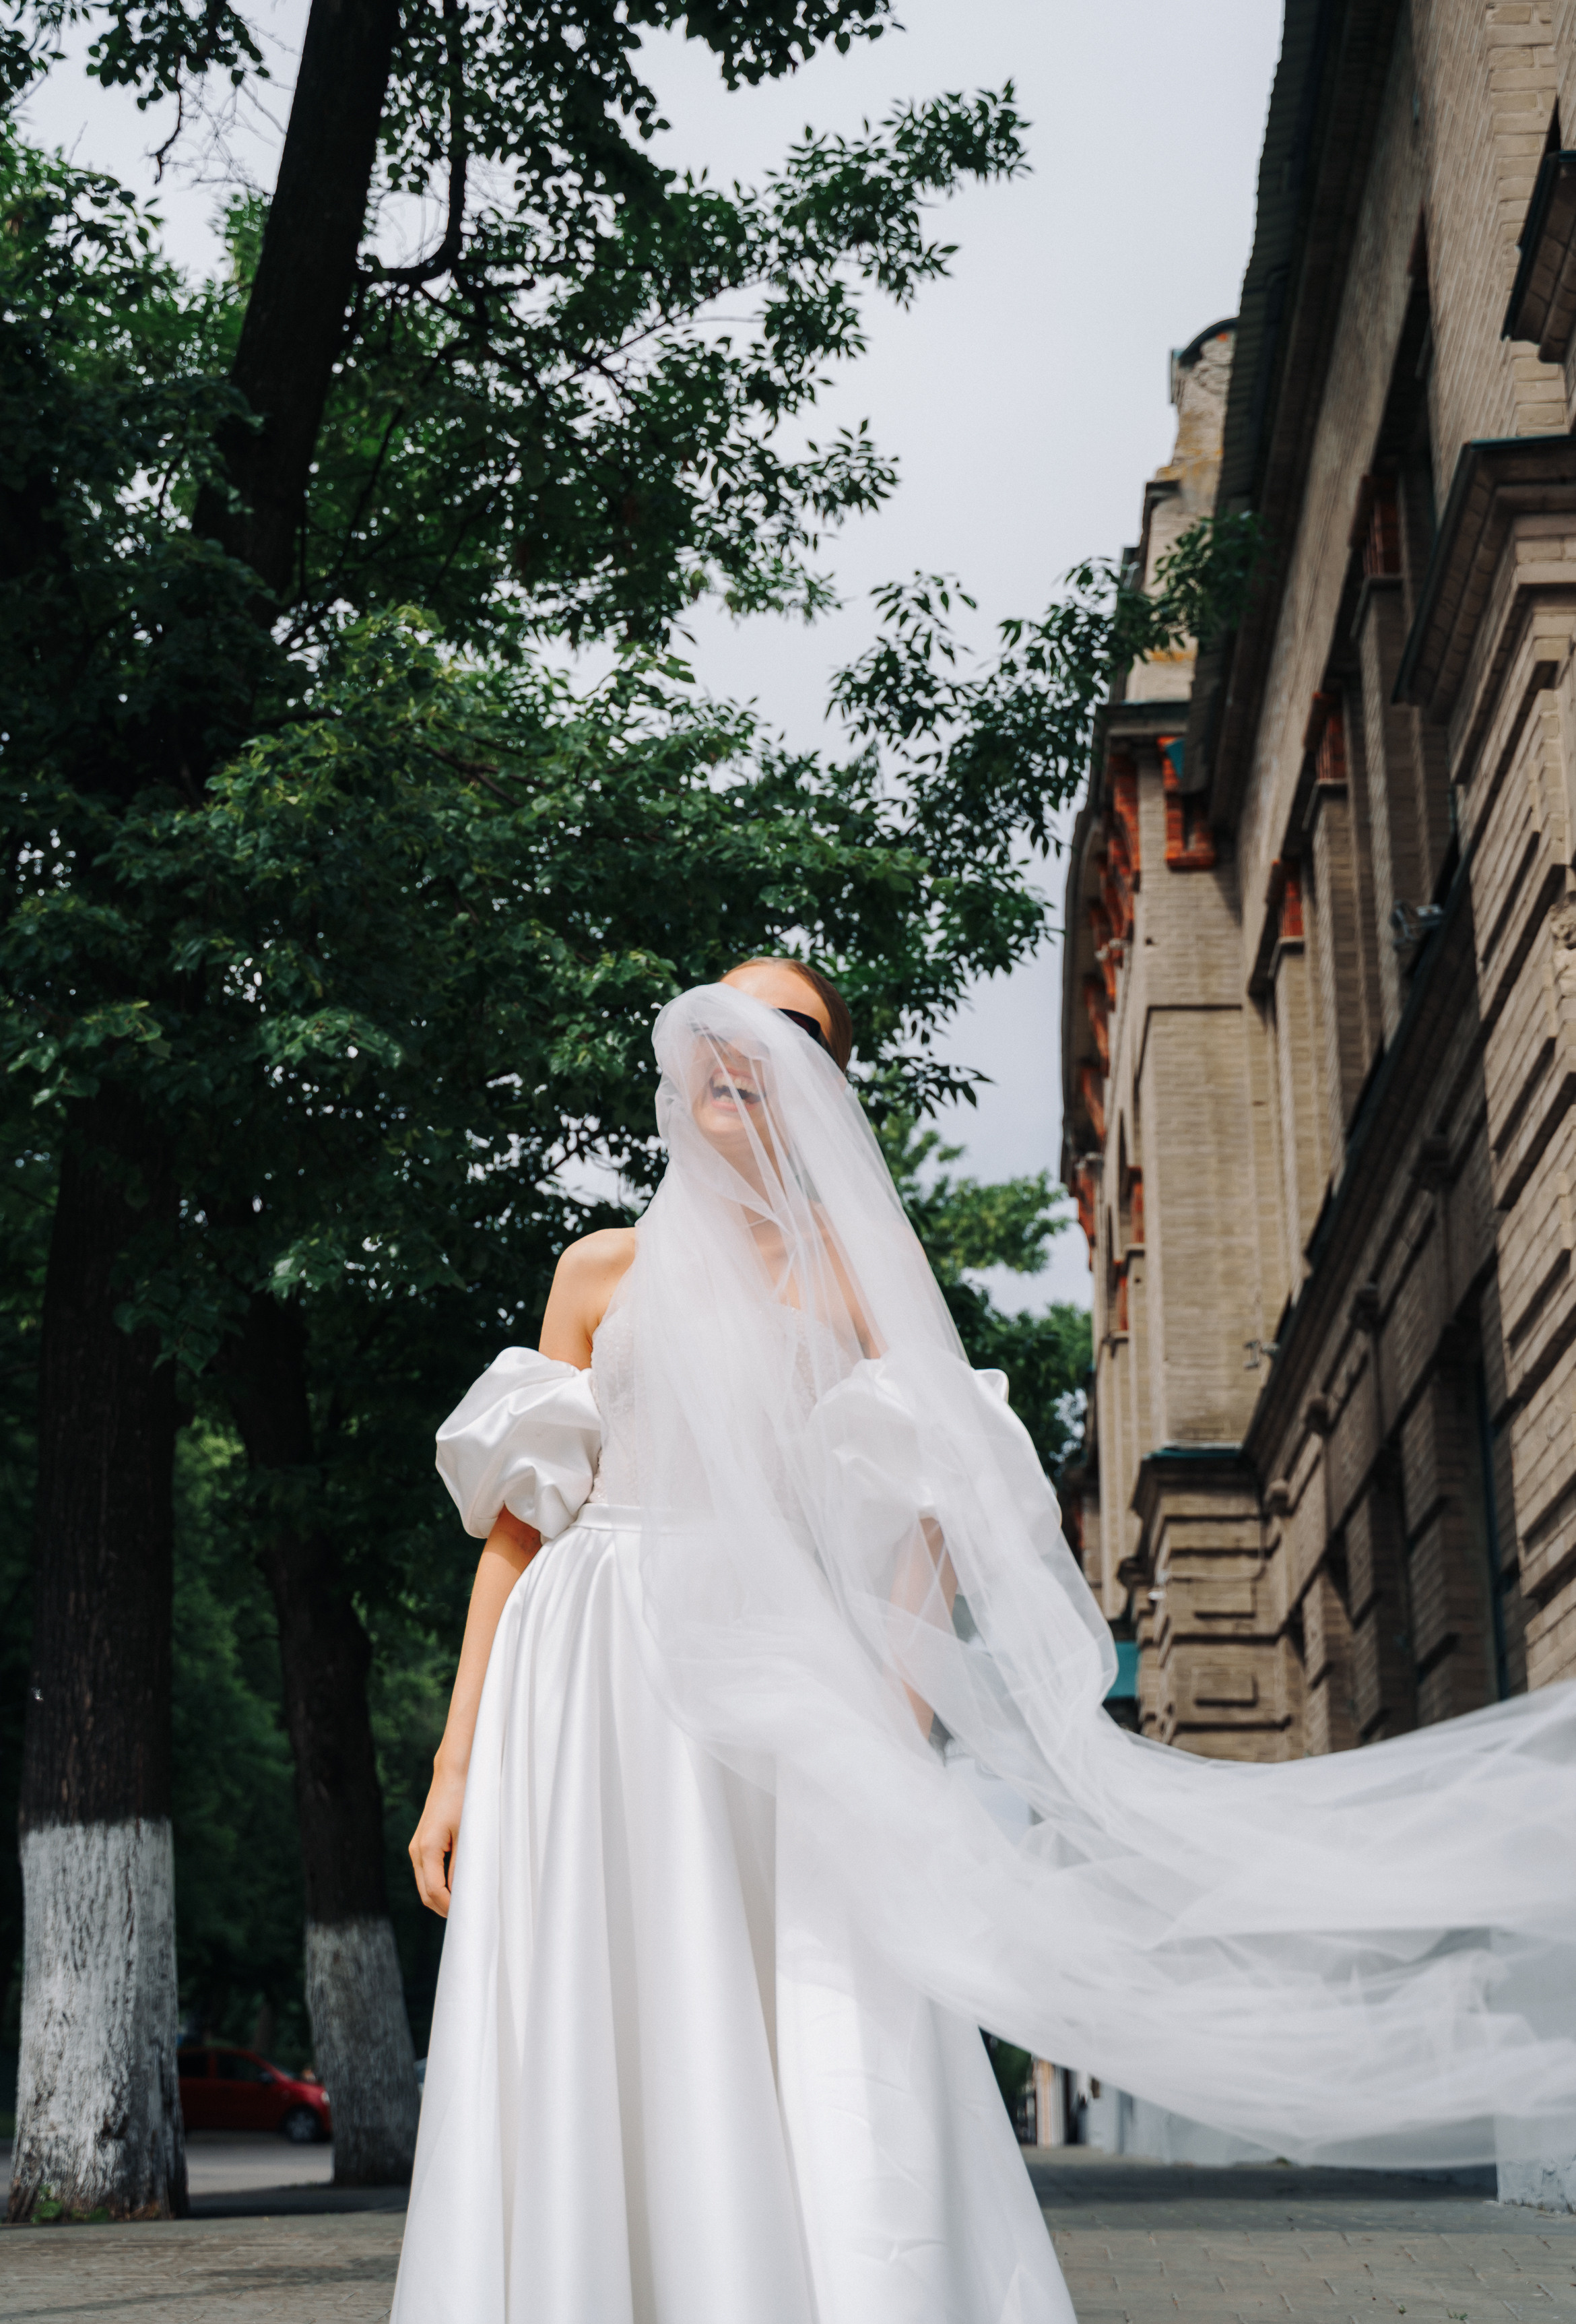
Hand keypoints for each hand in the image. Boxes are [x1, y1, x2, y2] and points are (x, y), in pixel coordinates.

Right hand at [409, 1759, 468, 1917]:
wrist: (454, 1774)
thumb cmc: (464, 1800)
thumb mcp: (468, 1835)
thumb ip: (462, 1866)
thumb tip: (459, 1893)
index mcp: (426, 1850)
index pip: (434, 1892)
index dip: (450, 1908)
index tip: (468, 1916)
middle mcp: (416, 1851)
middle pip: (425, 1894)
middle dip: (443, 1908)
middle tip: (467, 1916)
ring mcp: (416, 1847)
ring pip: (424, 1885)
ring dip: (441, 1897)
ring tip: (464, 1903)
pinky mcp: (421, 1843)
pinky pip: (427, 1872)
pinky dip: (438, 1884)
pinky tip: (456, 1886)